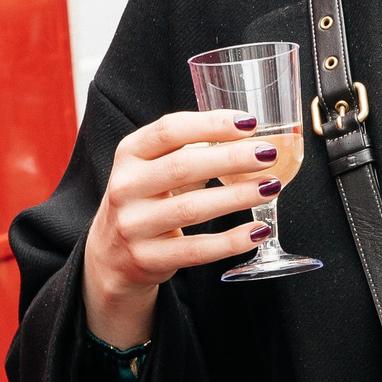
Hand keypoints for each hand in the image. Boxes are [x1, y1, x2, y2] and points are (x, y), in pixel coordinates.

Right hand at [82, 110, 275, 346]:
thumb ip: (190, 148)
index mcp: (129, 155)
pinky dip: (231, 241)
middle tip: (268, 154)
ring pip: (191, 208)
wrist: (110, 256)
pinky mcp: (146, 259)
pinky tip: (258, 230)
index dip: (211, 124)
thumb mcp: (152, 166)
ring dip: (237, 196)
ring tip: (271, 187)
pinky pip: (196, 250)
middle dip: (231, 158)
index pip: (169, 130)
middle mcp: (125, 187)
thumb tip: (249, 135)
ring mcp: (133, 226)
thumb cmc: (147, 199)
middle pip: (182, 166)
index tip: (249, 123)